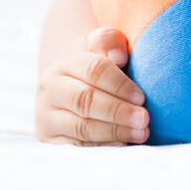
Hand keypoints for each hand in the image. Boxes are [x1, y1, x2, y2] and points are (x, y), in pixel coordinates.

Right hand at [35, 26, 150, 144]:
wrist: (69, 86)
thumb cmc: (95, 65)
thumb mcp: (102, 45)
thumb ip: (110, 42)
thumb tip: (119, 57)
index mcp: (64, 63)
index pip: (94, 70)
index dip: (120, 85)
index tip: (141, 97)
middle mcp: (50, 89)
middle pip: (85, 100)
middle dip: (118, 111)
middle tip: (144, 119)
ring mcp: (46, 116)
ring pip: (81, 127)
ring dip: (114, 131)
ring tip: (140, 133)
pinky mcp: (49, 139)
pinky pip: (78, 147)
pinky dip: (103, 146)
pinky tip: (123, 144)